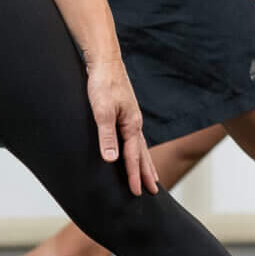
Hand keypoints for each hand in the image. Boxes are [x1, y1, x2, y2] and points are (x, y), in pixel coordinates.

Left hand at [83, 53, 161, 193]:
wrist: (105, 62)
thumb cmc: (103, 84)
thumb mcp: (102, 111)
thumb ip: (107, 136)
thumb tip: (112, 160)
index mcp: (131, 125)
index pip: (133, 156)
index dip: (134, 176)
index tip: (137, 193)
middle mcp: (134, 123)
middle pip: (143, 154)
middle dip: (147, 173)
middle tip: (153, 191)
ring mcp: (131, 118)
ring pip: (140, 146)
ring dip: (145, 163)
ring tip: (150, 176)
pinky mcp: (125, 113)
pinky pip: (134, 138)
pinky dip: (137, 150)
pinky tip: (135, 151)